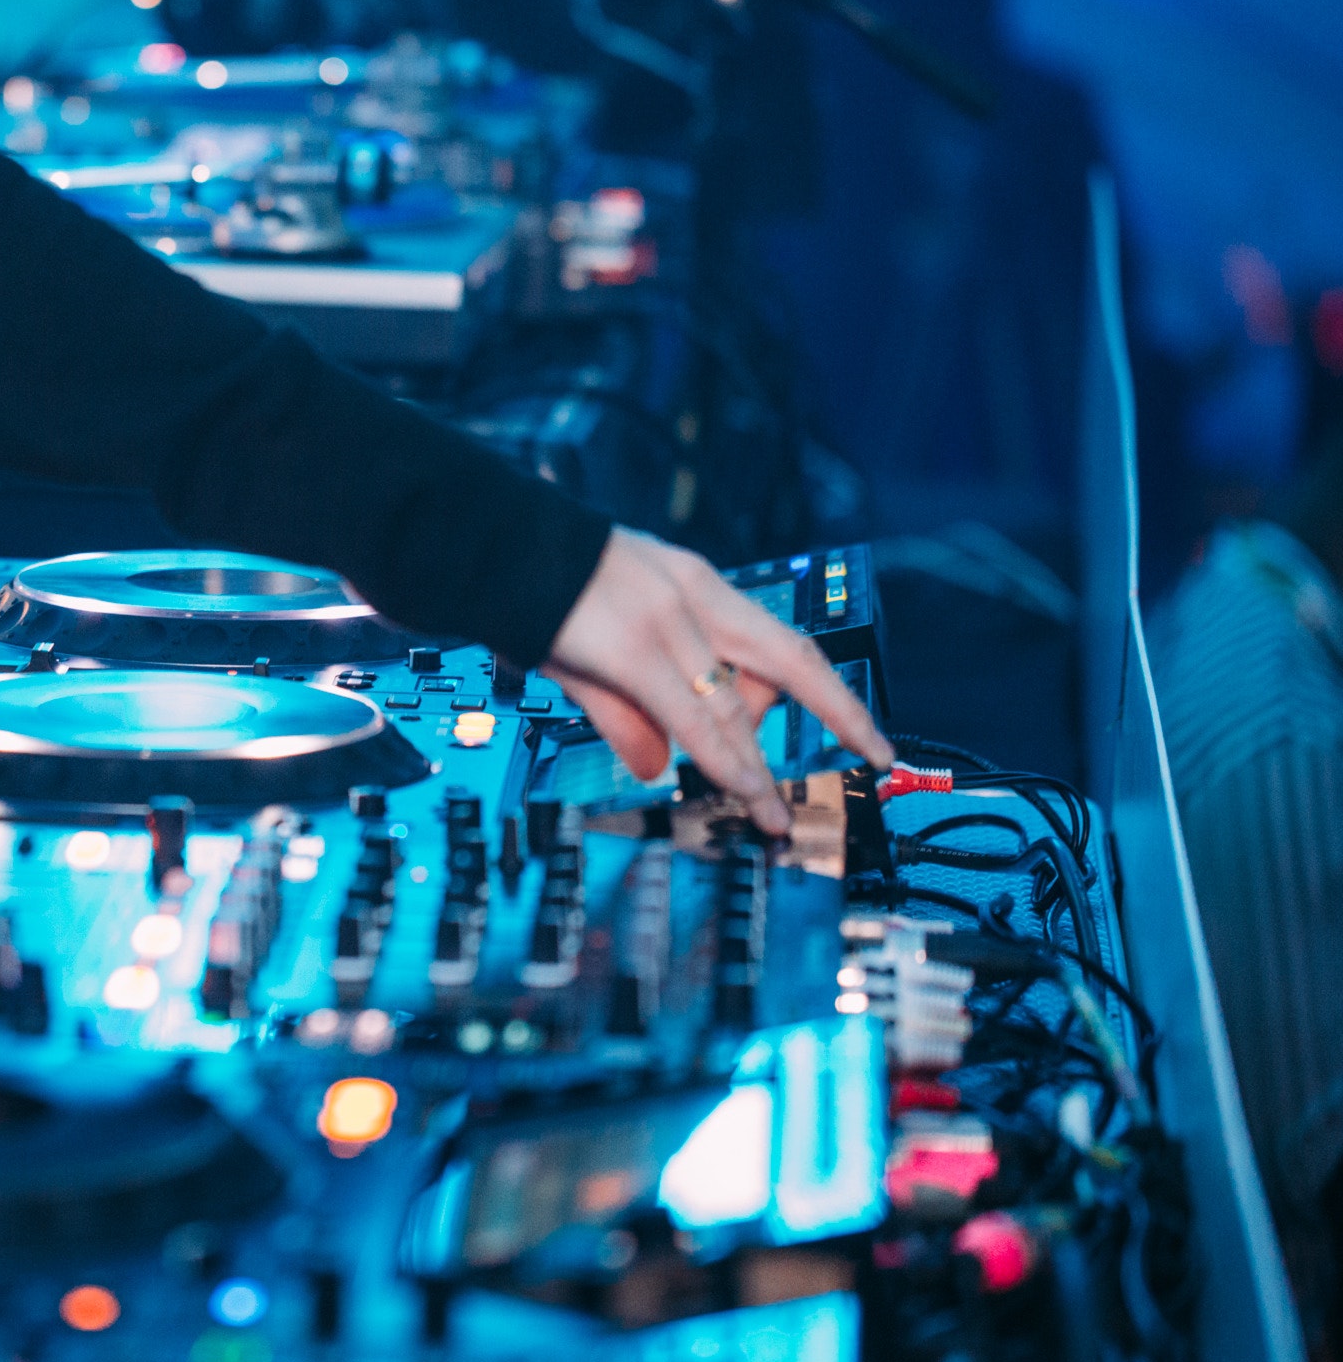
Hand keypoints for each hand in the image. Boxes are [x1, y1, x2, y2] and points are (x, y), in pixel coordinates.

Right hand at [544, 527, 894, 833]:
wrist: (485, 546)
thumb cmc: (534, 593)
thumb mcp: (593, 649)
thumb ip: (627, 712)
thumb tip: (655, 768)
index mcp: (694, 583)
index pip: (775, 639)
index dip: (820, 688)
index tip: (855, 722)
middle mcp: (695, 596)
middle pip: (791, 658)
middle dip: (841, 711)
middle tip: (876, 755)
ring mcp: (668, 621)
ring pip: (736, 705)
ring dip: (758, 768)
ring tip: (776, 815)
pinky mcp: (635, 649)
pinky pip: (695, 718)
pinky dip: (726, 760)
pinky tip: (747, 791)